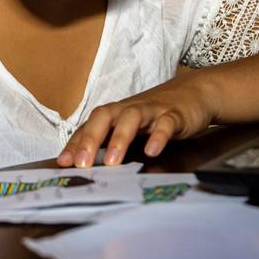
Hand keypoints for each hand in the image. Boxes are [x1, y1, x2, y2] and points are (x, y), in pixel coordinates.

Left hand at [57, 72, 218, 167]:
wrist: (195, 92)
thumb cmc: (157, 115)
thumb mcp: (133, 128)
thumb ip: (113, 143)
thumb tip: (89, 166)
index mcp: (116, 114)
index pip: (90, 126)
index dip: (75, 143)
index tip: (63, 163)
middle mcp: (129, 109)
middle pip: (104, 116)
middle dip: (90, 139)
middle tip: (81, 164)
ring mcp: (152, 110)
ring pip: (131, 118)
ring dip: (119, 139)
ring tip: (111, 162)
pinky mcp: (175, 114)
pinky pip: (166, 123)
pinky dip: (158, 136)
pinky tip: (152, 151)